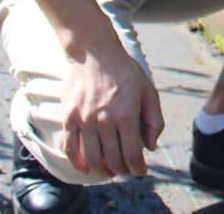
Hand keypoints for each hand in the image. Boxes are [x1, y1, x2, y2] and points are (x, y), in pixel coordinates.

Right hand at [60, 45, 164, 176]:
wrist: (95, 52)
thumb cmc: (125, 71)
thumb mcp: (148, 91)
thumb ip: (154, 120)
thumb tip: (151, 147)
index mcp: (127, 115)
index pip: (132, 154)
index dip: (137, 168)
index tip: (140, 171)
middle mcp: (105, 120)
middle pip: (113, 159)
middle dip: (122, 169)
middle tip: (126, 169)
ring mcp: (84, 120)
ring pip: (92, 158)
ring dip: (102, 169)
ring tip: (109, 169)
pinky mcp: (69, 117)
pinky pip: (70, 148)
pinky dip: (78, 162)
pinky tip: (86, 168)